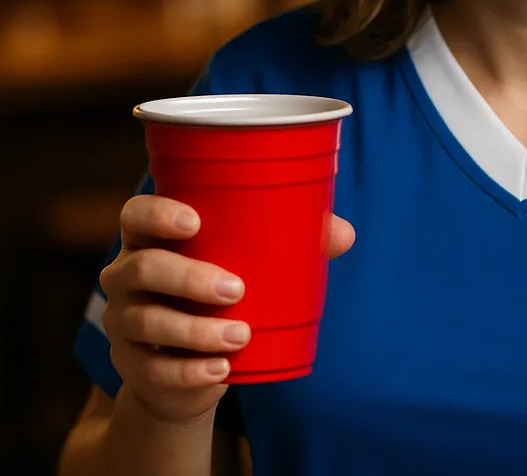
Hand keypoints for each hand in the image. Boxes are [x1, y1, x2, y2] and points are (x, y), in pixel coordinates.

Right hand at [99, 194, 355, 422]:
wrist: (192, 367)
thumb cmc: (224, 291)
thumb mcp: (251, 264)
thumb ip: (296, 242)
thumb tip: (344, 234)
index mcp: (152, 238)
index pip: (136, 214)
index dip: (157, 214)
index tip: (195, 221)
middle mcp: (127, 276)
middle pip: (143, 268)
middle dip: (189, 277)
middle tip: (237, 288)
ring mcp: (123, 323)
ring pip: (148, 321)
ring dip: (196, 330)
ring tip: (242, 336)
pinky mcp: (133, 367)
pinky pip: (154, 370)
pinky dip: (189, 372)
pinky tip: (220, 370)